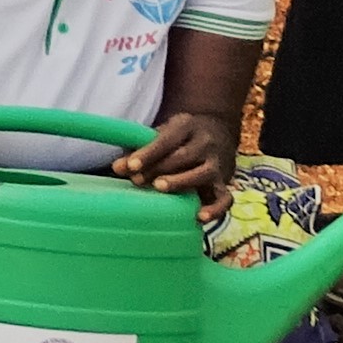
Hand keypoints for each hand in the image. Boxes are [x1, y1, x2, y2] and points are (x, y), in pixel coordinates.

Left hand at [118, 111, 235, 202]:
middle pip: (183, 156)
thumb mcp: (160, 135)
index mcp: (186, 126)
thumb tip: (117, 167)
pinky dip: (215, 209)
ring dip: (181, 182)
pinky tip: (199, 217)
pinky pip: (225, 198)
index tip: (130, 166)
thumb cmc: (177, 139)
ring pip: (203, 173)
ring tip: (159, 188)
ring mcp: (217, 164)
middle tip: (136, 180)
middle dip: (158, 168)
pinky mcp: (224, 184)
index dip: (148, 153)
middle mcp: (205, 143)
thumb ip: (139, 150)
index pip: (167, 139)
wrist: (217, 134)